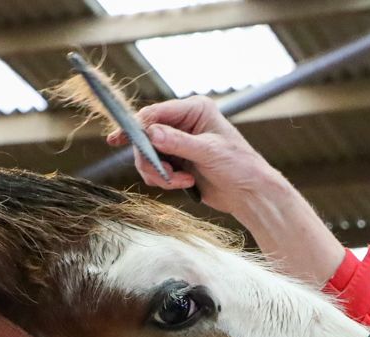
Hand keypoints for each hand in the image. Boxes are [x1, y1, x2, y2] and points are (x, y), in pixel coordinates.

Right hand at [107, 97, 344, 285]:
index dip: (136, 127)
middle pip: (146, 136)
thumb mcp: (209, 153)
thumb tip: (151, 133)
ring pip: (148, 155)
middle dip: (151, 159)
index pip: (155, 113)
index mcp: (194, 110)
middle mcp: (184, 123)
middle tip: (165, 175)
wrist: (250, 194)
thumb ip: (179, 143)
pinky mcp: (178, 162)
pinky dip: (164, 180)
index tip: (119, 139)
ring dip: (159, 173)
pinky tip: (184, 185)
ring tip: (180, 182)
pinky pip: (156, 169)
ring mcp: (179, 143)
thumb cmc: (239, 166)